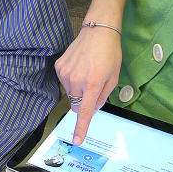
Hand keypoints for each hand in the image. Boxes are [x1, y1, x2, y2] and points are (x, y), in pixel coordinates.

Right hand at [54, 24, 121, 144]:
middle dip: (84, 100)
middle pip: (76, 103)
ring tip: (87, 72)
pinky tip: (79, 67)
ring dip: (78, 89)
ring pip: (70, 93)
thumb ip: (102, 97)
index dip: (81, 128)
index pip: (84, 112)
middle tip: (93, 86)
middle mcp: (76, 80)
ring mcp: (65, 73)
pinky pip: (64, 82)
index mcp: (92, 84)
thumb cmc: (110, 54)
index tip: (77, 139)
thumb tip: (92, 109)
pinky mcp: (59, 67)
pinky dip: (71, 79)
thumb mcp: (113, 77)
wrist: (98, 32)